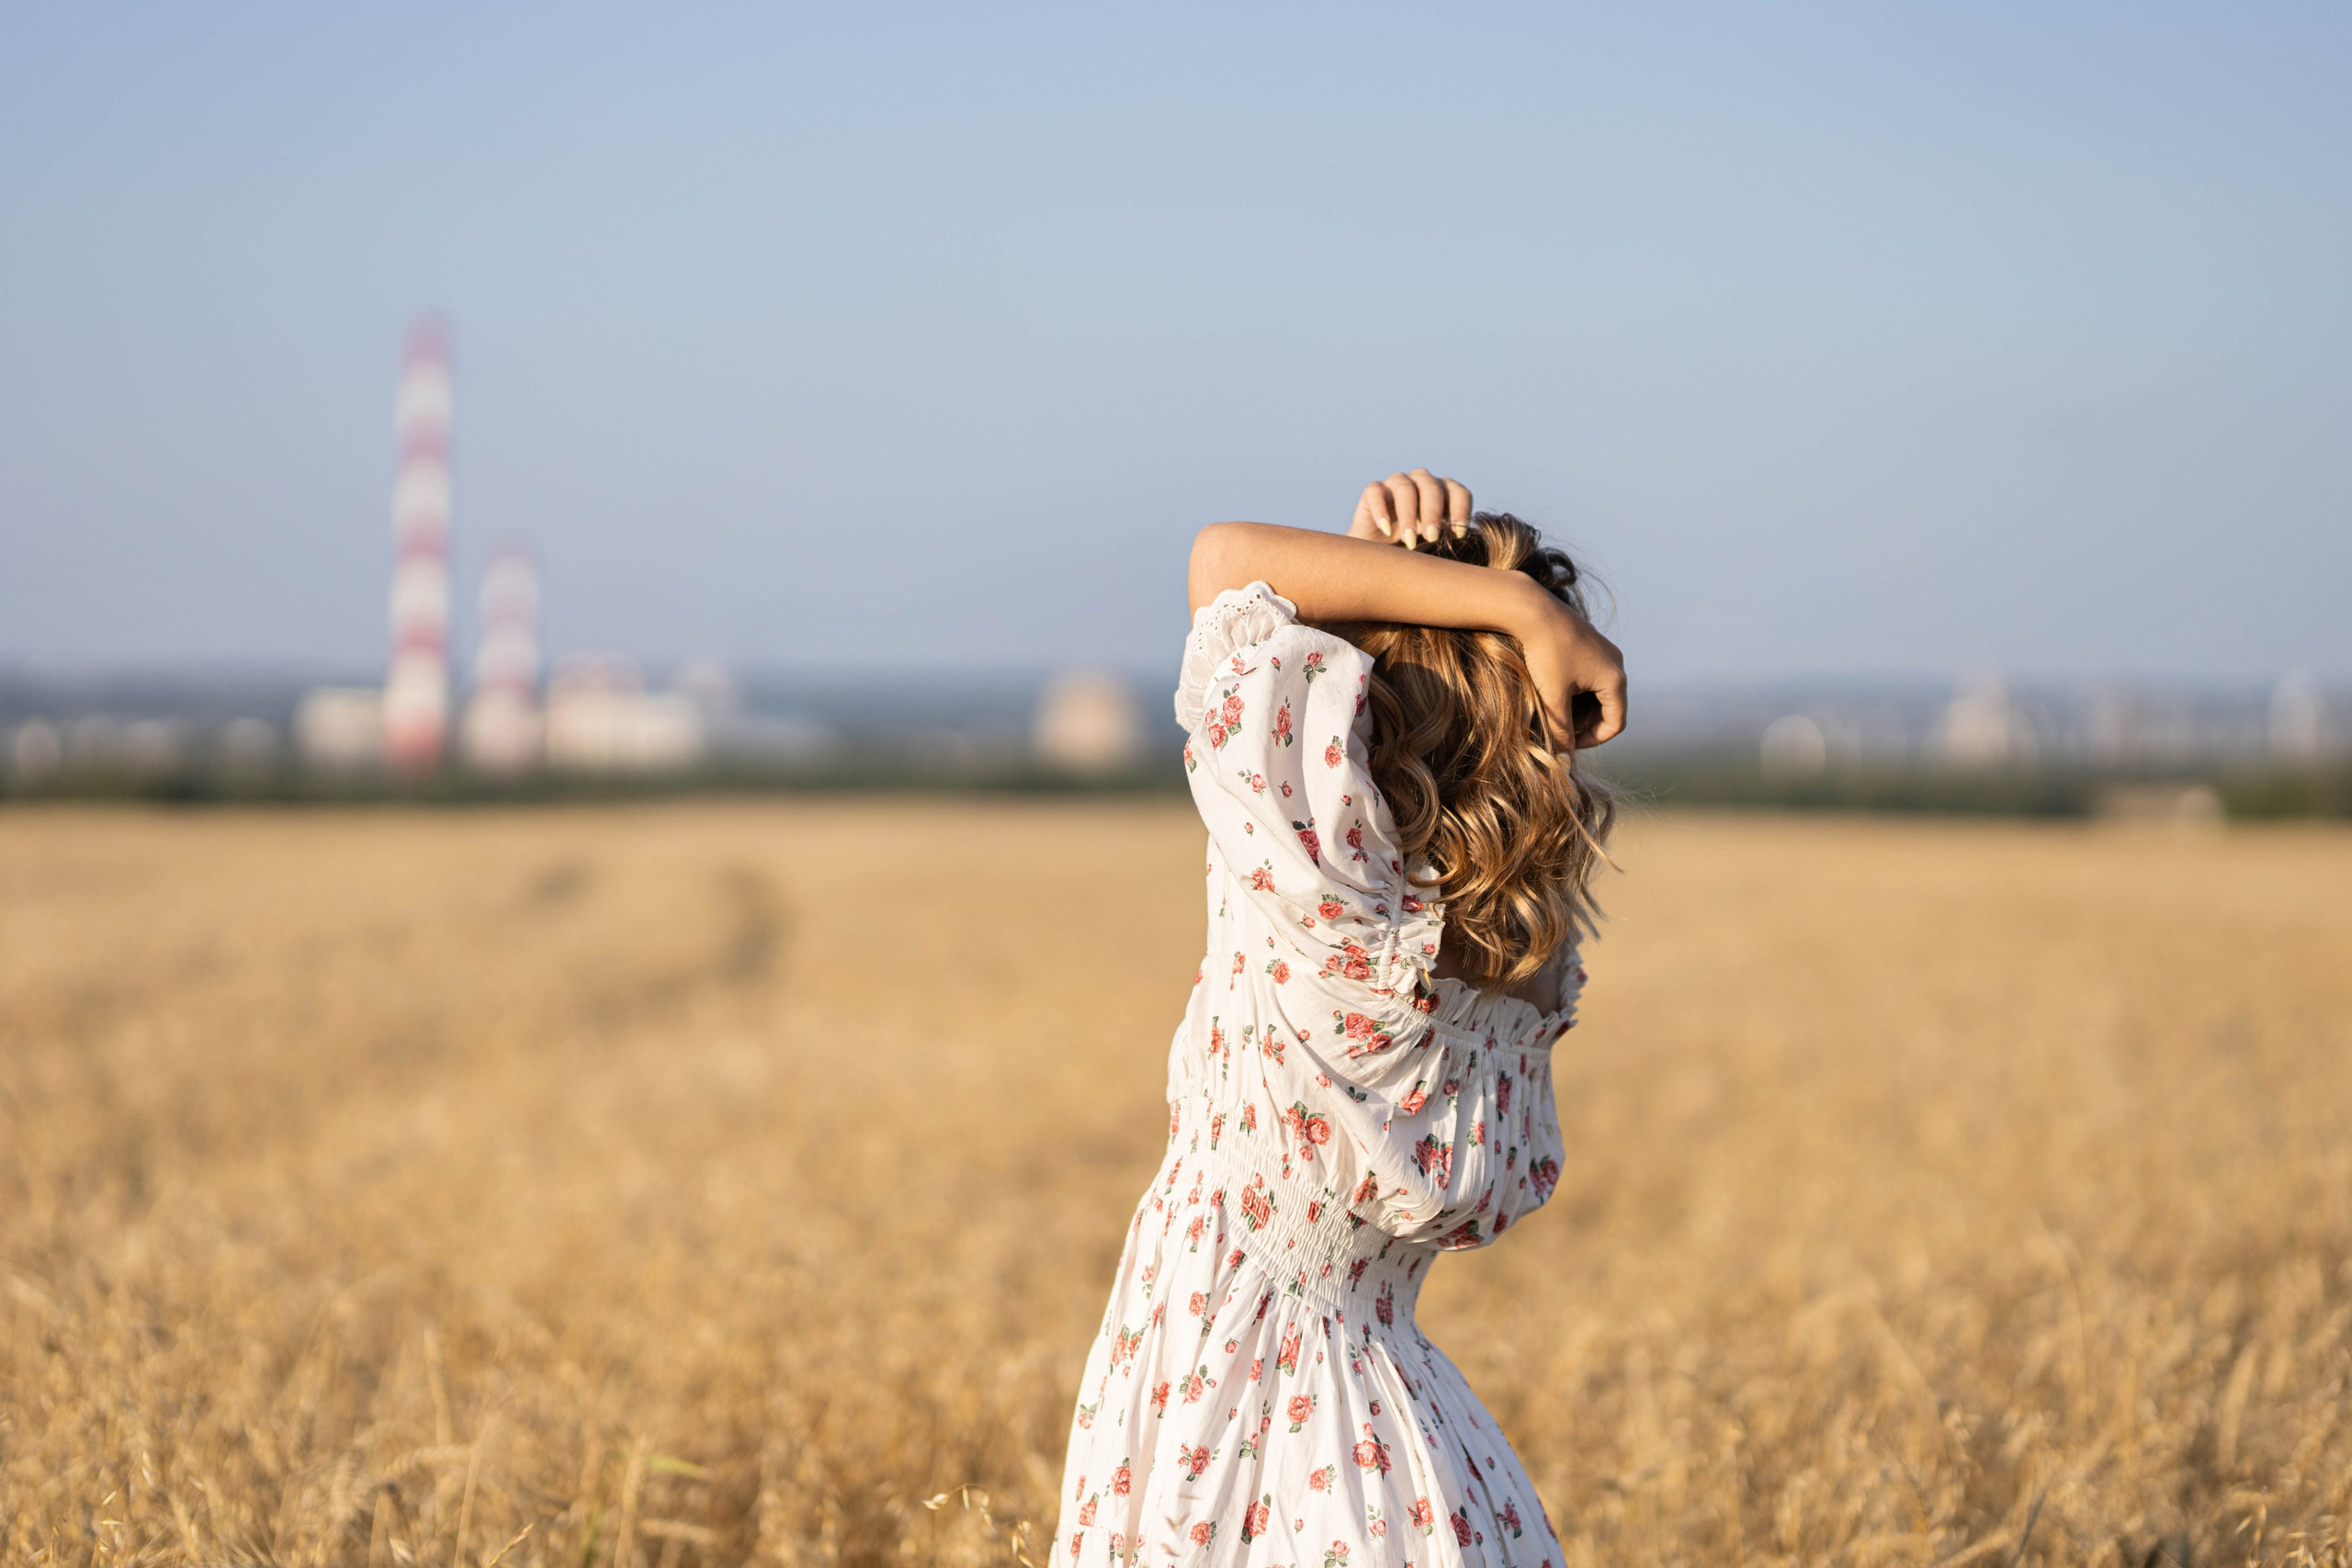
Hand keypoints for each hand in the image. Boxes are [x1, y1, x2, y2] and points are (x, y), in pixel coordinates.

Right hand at [1348, 469, 1471, 549]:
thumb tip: (1468, 554)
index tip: (1460, 534)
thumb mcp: (1437, 546)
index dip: (1461, 510)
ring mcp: (1397, 483)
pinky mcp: (1373, 490)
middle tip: (1432, 537)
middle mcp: (1422, 482)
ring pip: (1405, 489)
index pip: (1459, 493)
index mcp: (1445, 493)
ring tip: (1410, 541)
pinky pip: (1376, 493)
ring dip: (1409, 515)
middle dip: (1433, 513)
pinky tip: (1386, 530)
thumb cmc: (1415, 549)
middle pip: (1432, 488)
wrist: (1379, 553)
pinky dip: (1381, 510)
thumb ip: (1451, 543)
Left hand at [1513, 587, 1628, 752]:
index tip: (1568, 744)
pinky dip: (1576, 690)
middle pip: (1609, 709)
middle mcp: (1616, 664)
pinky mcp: (1591, 644)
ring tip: (1554, 710)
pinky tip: (1553, 689)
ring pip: (1599, 693)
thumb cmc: (1544, 655)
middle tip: (1559, 728)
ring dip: (1580, 707)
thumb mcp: (1552, 698)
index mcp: (1615, 680)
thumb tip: (1563, 758)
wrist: (1533, 612)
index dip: (1593, 740)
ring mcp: (1605, 652)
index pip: (1615, 723)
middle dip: (1585, 723)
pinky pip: (1591, 676)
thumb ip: (1560, 730)